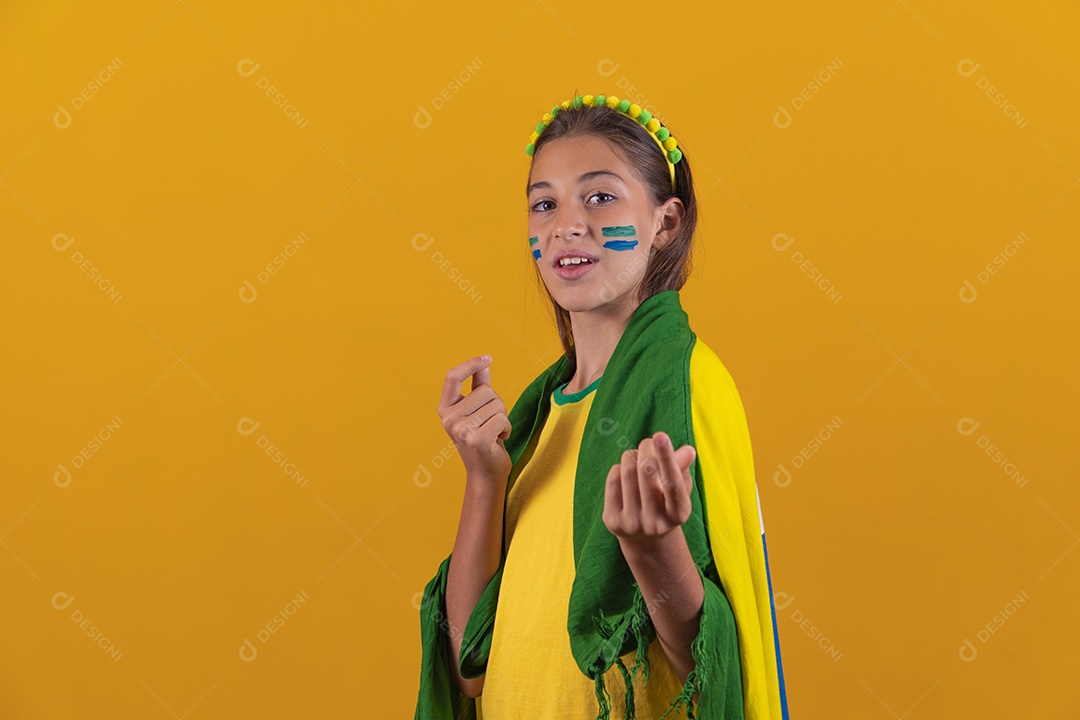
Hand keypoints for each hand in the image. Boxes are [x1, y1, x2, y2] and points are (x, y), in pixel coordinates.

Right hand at [437, 355, 512, 485]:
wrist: (485, 473)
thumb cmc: (483, 439)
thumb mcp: (478, 411)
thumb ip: (478, 387)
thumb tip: (484, 364)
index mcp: (445, 408)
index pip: (452, 377)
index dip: (470, 364)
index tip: (488, 358)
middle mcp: (448, 419)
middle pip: (485, 391)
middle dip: (497, 404)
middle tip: (492, 422)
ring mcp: (460, 430)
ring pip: (497, 405)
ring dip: (503, 418)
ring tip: (494, 432)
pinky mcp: (476, 440)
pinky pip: (502, 419)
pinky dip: (507, 428)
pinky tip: (498, 439)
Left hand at [602, 431, 695, 542]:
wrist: (645, 538)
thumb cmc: (666, 503)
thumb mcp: (679, 488)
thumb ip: (682, 469)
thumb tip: (688, 450)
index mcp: (678, 515)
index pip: (673, 483)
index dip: (667, 458)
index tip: (660, 435)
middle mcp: (655, 523)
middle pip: (646, 472)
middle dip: (647, 449)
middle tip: (649, 443)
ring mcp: (632, 523)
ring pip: (627, 471)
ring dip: (632, 456)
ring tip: (637, 458)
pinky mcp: (612, 520)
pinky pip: (613, 479)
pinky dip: (619, 468)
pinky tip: (626, 474)